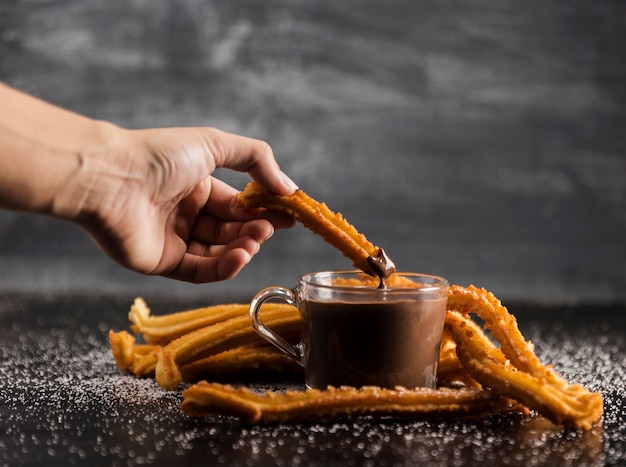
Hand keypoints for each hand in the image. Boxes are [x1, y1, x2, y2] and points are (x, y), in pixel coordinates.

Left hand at [74, 126, 296, 282]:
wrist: (109, 179)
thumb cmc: (159, 156)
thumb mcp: (214, 144)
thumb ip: (256, 159)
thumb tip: (289, 188)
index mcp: (198, 186)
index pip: (239, 203)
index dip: (264, 209)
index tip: (290, 214)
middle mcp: (187, 213)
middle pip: (232, 229)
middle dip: (255, 229)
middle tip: (271, 228)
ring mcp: (175, 239)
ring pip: (219, 252)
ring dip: (242, 248)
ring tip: (254, 241)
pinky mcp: (163, 263)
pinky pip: (200, 270)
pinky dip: (224, 266)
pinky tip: (241, 256)